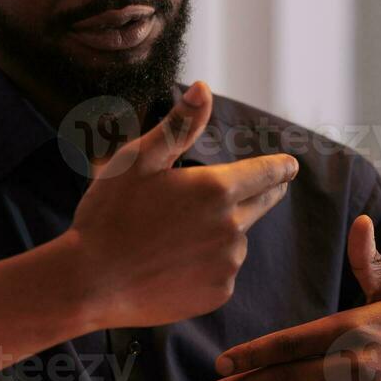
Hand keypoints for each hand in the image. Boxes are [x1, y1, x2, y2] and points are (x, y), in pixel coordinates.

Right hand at [68, 82, 299, 328]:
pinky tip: (173, 265)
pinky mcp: (219, 292)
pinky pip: (222, 271)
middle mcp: (232, 227)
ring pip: (237, 239)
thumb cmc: (109, 215)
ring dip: (223, 232)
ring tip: (177, 237)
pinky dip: (207, 265)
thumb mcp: (138, 160)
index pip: (267, 173)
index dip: (280, 167)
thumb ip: (179, 125)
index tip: (291, 166)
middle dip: (261, 193)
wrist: (89, 283)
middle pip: (261, 204)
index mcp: (216, 189)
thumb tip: (203, 88)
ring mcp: (227, 263)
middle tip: (259, 189)